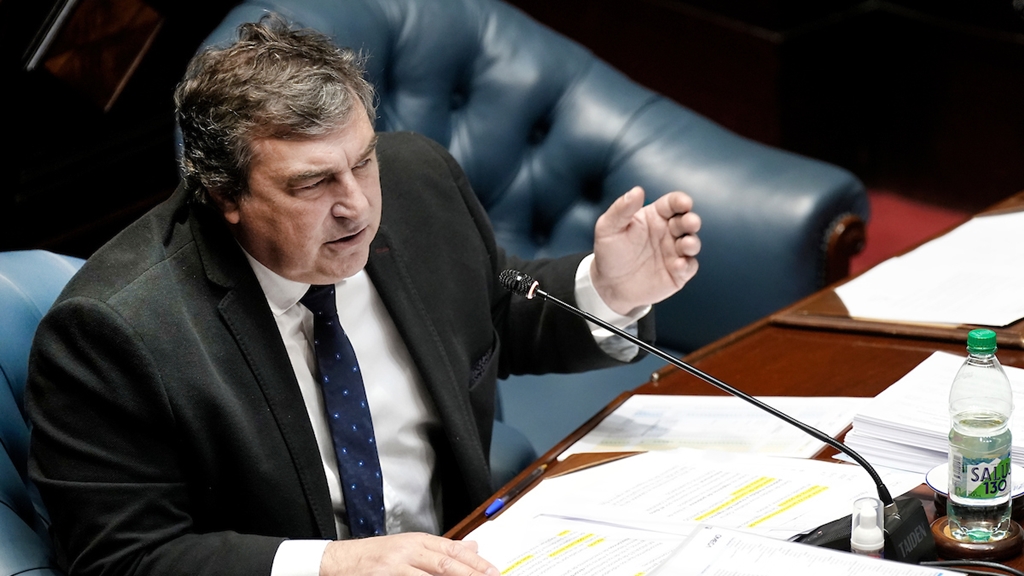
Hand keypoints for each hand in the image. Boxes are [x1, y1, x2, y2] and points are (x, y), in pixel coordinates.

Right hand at [320, 533, 499, 575]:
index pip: (452, 551)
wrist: (340, 561)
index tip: (492, 571)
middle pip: (444, 563)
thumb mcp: (409, 546)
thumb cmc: (375, 556)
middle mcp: (407, 552)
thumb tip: (473, 546)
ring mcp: (394, 567)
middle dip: (469, 574)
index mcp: (417, 541)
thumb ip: (440, 549)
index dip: (474, 562)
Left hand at [591, 186, 700, 314]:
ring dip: (692, 242)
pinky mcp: (678, 273)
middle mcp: (667, 232)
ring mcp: (674, 252)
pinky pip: (689, 267)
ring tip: (686, 244)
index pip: (672, 204)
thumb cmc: (609, 253)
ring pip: (692, 243)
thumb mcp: (608, 228)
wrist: (608, 286)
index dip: (681, 201)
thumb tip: (637, 190)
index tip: (684, 203)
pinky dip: (687, 265)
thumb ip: (622, 209)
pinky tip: (678, 265)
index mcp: (654, 217)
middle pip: (686, 221)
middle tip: (690, 222)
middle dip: (691, 220)